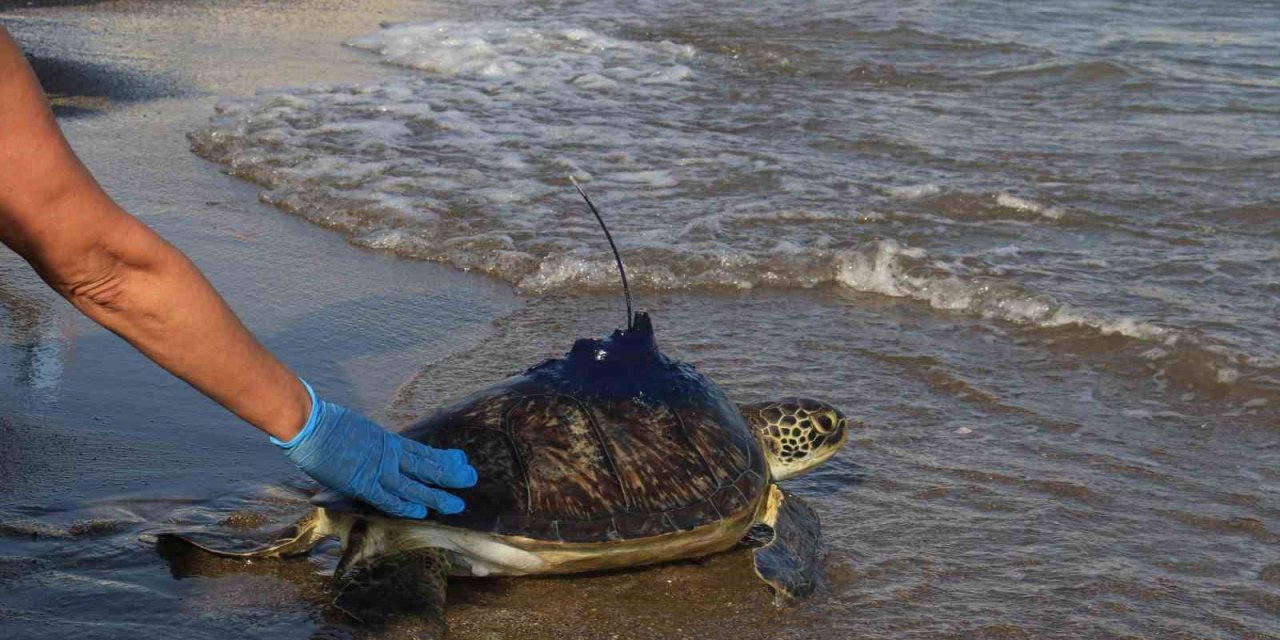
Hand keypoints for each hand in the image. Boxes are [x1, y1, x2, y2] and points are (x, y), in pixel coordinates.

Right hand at [272, 380, 477, 517]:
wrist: (310, 423)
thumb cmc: (327, 425)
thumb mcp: (359, 431)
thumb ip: (371, 444)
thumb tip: (374, 449)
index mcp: (387, 441)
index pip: (422, 451)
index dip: (443, 458)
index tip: (460, 460)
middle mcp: (388, 454)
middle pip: (425, 466)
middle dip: (449, 474)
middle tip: (471, 479)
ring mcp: (377, 469)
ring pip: (413, 485)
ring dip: (435, 495)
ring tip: (456, 503)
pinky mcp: (362, 482)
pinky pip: (387, 497)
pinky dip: (404, 504)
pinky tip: (421, 511)